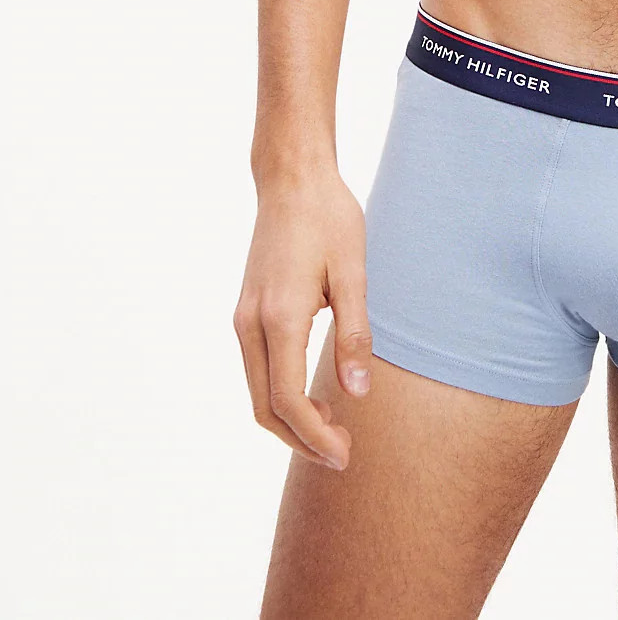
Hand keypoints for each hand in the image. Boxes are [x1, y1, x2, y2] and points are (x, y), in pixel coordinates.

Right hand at [233, 170, 371, 469]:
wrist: (292, 179)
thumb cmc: (328, 218)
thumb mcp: (353, 273)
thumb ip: (354, 334)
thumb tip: (358, 394)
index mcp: (279, 317)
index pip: (288, 401)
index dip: (315, 437)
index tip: (345, 455)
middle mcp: (250, 324)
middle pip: (265, 408)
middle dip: (301, 439)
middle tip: (342, 453)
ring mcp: (243, 318)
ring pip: (256, 392)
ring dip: (289, 421)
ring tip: (331, 430)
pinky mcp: (246, 311)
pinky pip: (257, 370)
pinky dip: (279, 395)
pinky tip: (312, 396)